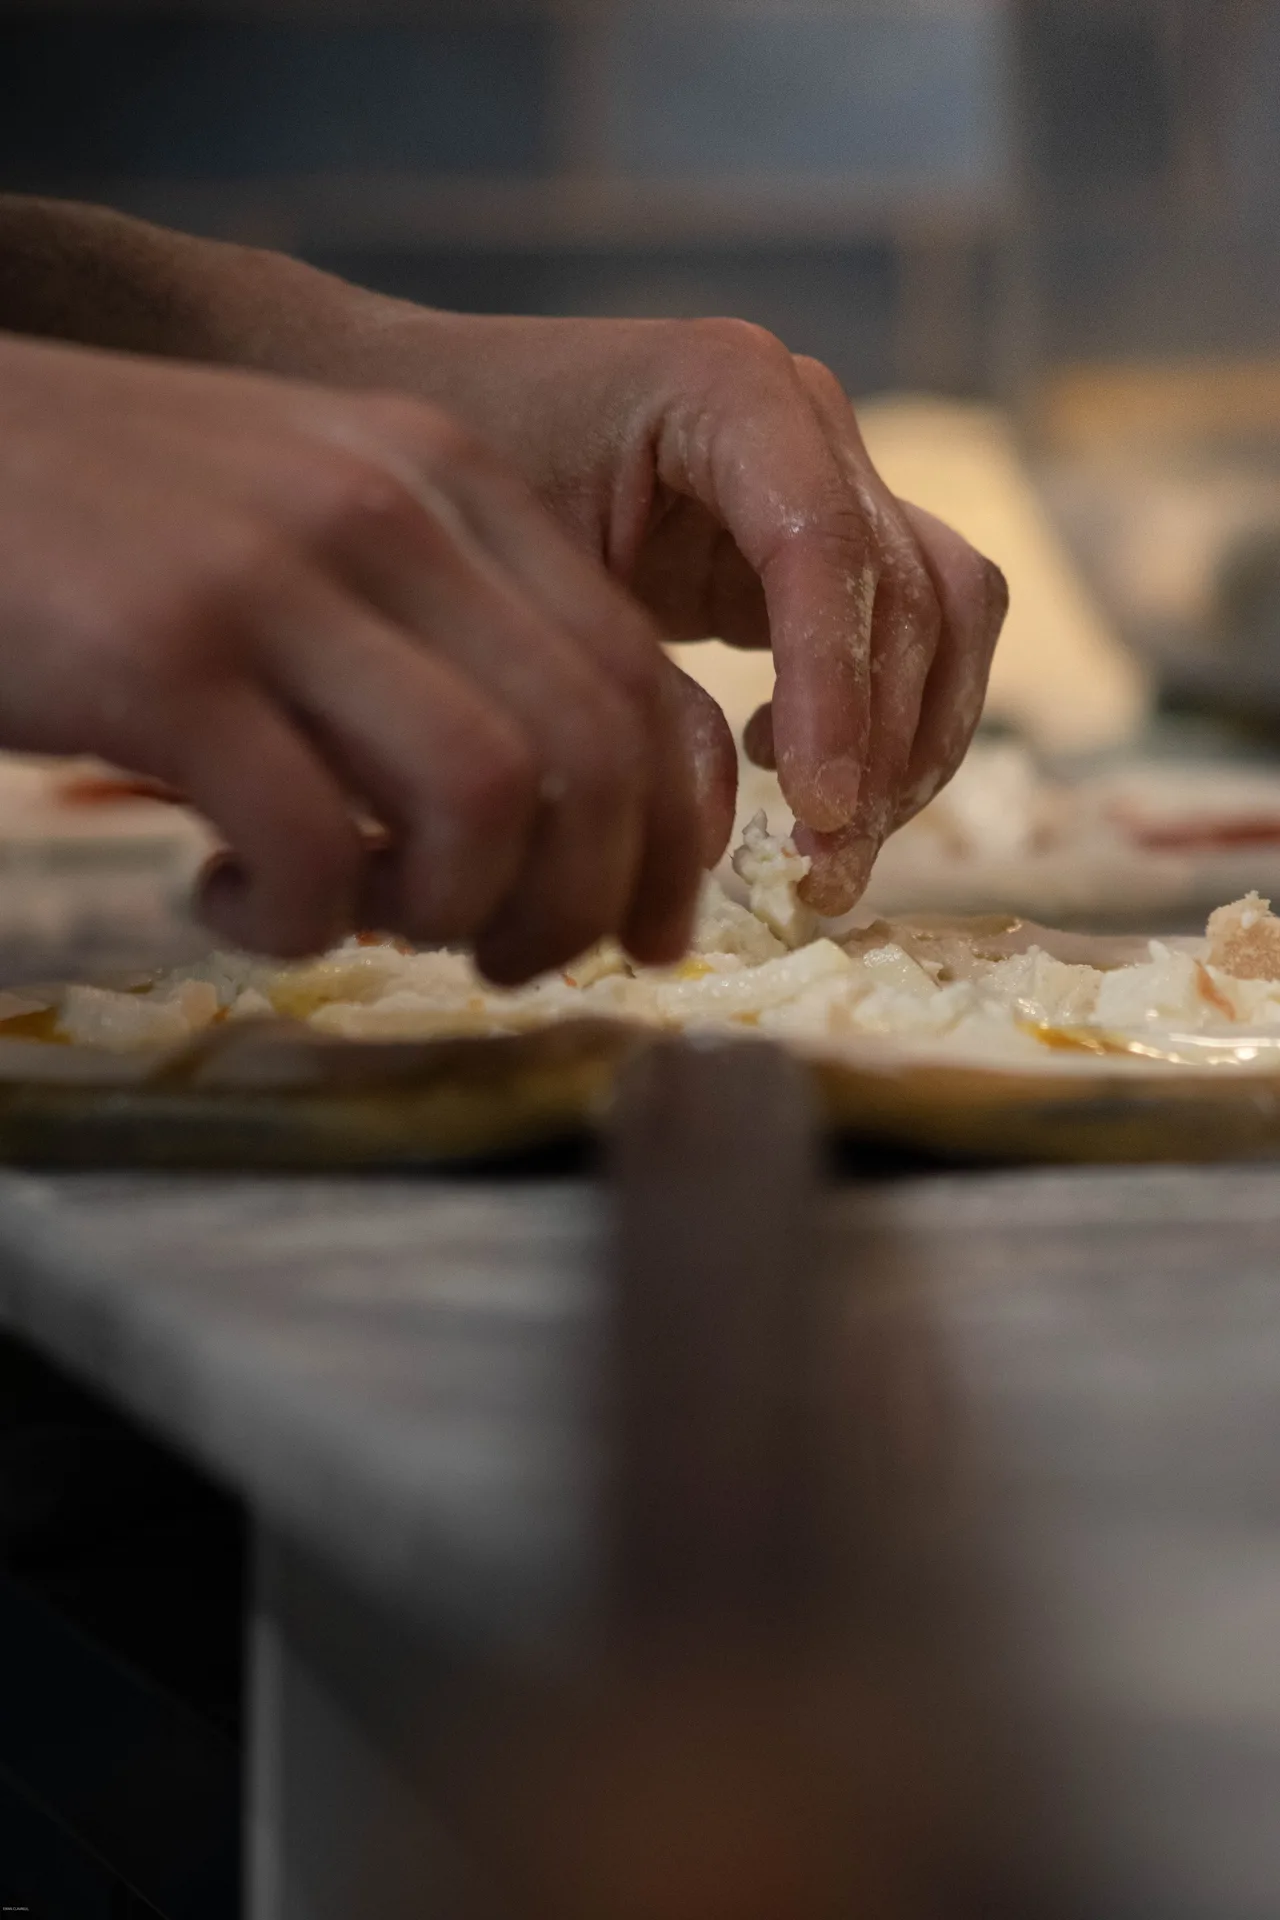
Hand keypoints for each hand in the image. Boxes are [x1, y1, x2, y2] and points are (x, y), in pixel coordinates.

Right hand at [0, 333, 735, 976]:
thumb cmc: (125, 522)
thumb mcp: (319, 535)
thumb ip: (447, 639)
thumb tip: (565, 823)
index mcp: (451, 481)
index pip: (644, 683)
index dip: (670, 843)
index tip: (644, 931)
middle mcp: (390, 509)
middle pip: (594, 756)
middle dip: (578, 905)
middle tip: (502, 958)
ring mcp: (277, 574)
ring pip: (485, 801)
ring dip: (446, 912)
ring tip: (360, 917)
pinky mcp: (162, 655)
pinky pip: (309, 846)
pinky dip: (293, 922)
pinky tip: (230, 898)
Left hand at [254, 301, 1008, 912]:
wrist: (417, 458)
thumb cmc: (443, 506)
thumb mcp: (521, 595)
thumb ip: (631, 698)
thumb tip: (726, 831)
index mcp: (726, 389)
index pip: (823, 548)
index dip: (837, 693)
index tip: (817, 814)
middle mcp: (804, 417)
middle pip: (908, 590)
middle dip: (882, 746)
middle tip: (823, 873)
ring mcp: (827, 475)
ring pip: (944, 614)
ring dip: (911, 744)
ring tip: (827, 848)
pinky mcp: (822, 547)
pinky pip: (911, 635)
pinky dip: (889, 722)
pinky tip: (798, 780)